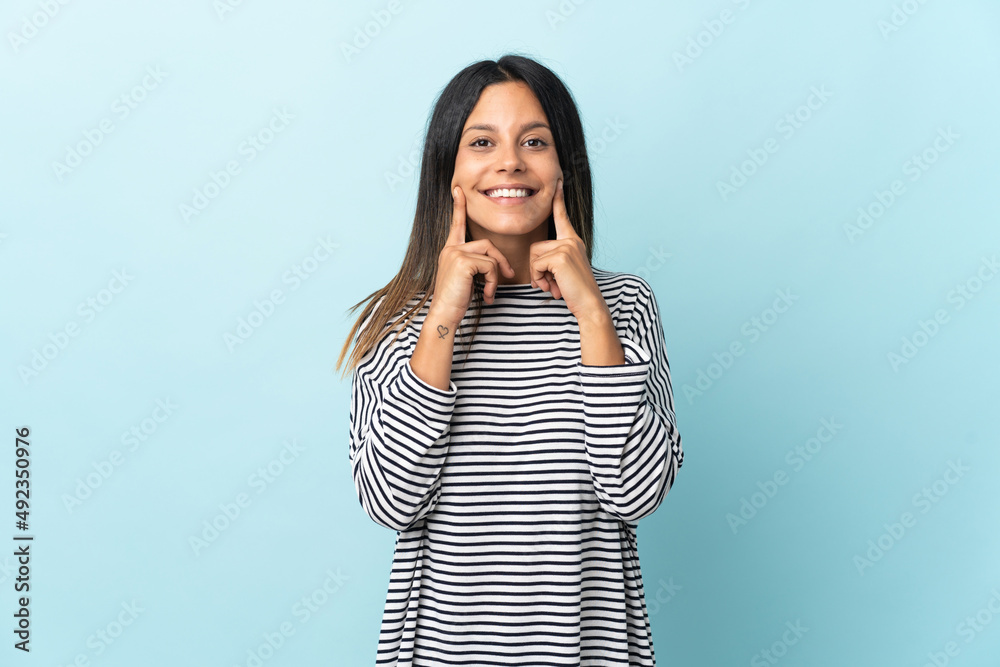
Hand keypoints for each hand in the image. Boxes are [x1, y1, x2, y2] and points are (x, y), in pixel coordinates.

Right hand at [430, 185, 515, 325]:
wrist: (444, 315)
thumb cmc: (456, 300)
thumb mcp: (466, 279)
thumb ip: (475, 265)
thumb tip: (495, 264)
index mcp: (450, 250)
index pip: (457, 224)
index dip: (459, 206)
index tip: (458, 190)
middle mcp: (451, 248)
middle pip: (487, 244)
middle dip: (501, 261)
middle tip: (510, 276)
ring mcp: (455, 253)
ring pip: (490, 256)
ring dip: (496, 276)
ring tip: (491, 293)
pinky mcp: (462, 261)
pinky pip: (490, 265)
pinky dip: (493, 282)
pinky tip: (487, 295)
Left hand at [529, 179, 608, 320]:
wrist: (589, 305)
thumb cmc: (576, 292)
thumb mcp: (563, 272)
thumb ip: (552, 262)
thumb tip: (536, 267)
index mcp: (573, 241)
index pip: (562, 217)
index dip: (558, 199)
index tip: (558, 180)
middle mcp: (571, 240)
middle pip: (535, 247)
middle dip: (537, 269)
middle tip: (551, 284)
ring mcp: (567, 246)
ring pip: (534, 257)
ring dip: (538, 276)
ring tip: (554, 286)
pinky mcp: (560, 256)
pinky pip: (536, 265)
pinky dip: (540, 279)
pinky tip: (554, 287)